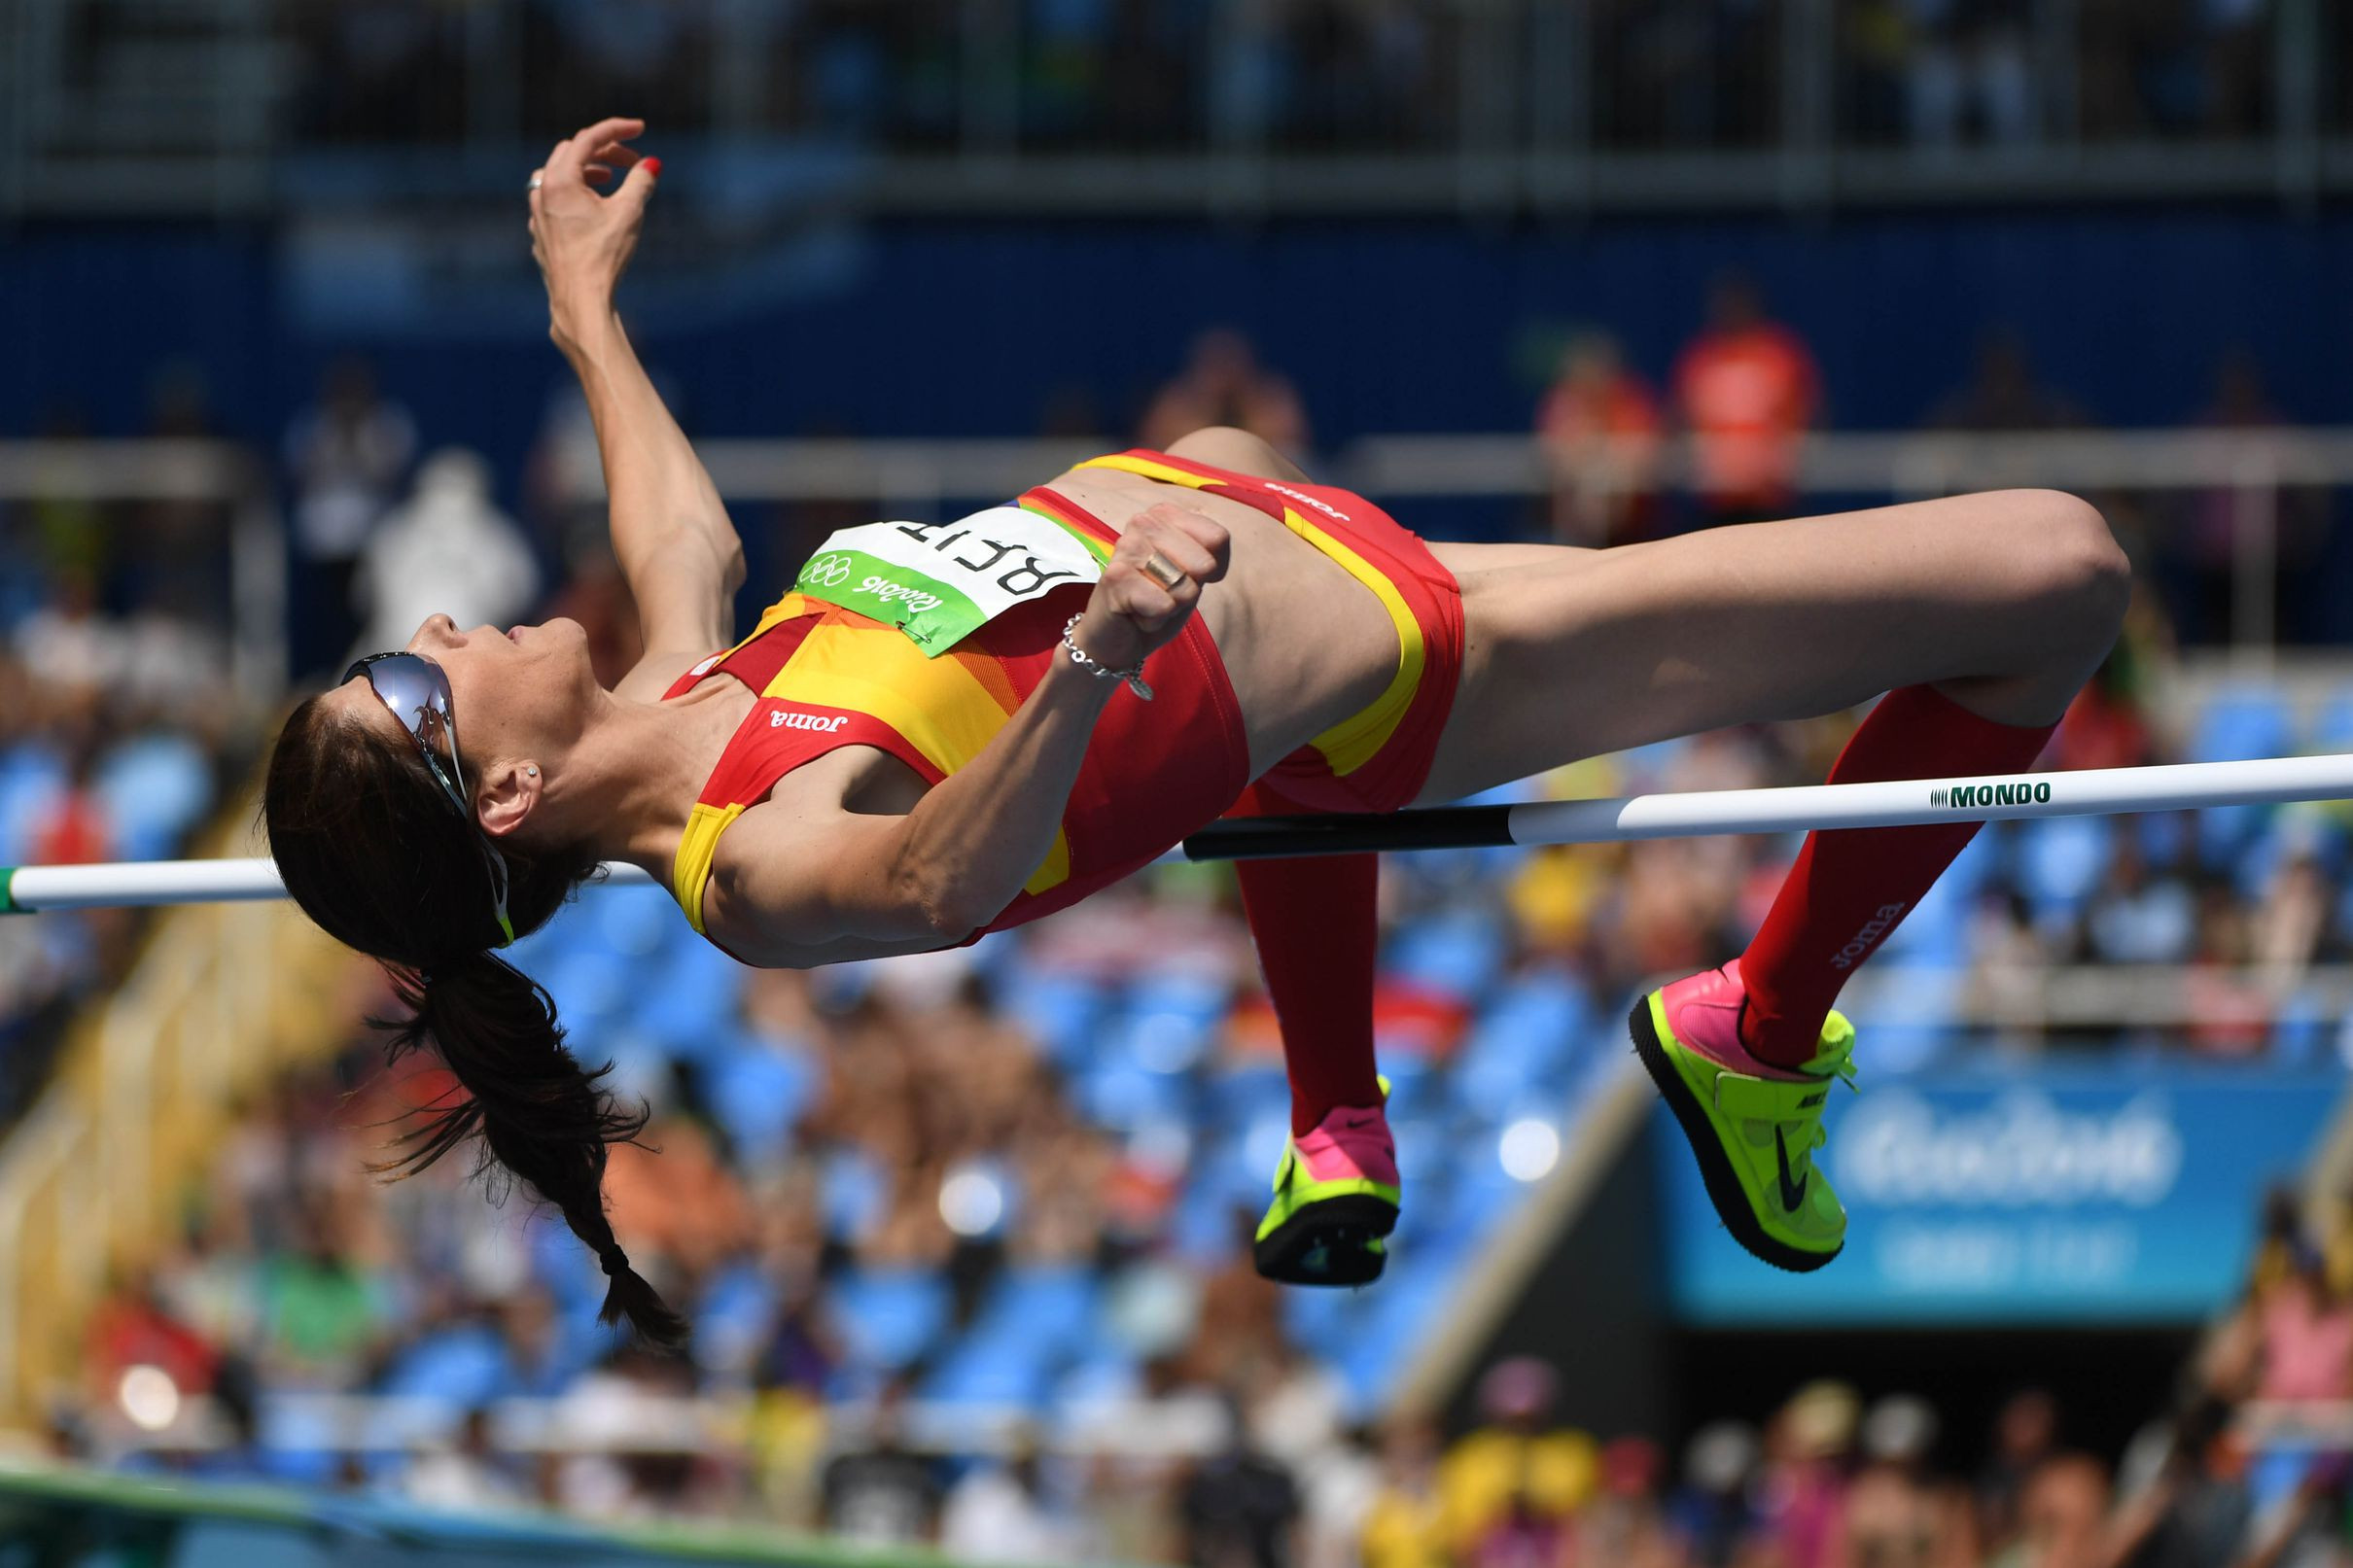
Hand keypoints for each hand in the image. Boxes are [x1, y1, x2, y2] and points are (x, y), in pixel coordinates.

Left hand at [528, 117, 659, 349]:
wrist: (580, 300)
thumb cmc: (604, 256)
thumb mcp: (629, 213)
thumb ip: (640, 183)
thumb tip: (651, 165)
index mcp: (561, 180)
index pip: (588, 139)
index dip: (616, 129)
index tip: (640, 129)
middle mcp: (542, 192)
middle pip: (571, 153)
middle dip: (603, 151)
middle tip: (631, 160)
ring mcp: (537, 214)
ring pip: (557, 175)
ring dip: (585, 170)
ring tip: (609, 180)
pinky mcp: (540, 234)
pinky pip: (552, 200)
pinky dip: (573, 193)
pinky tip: (590, 208)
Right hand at [1069, 504, 1230, 673]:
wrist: (1114, 638)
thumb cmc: (1156, 602)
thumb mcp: (1193, 576)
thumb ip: (1210, 556)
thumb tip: (1208, 563)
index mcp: (1164, 514)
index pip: (1218, 538)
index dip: (1214, 569)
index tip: (1188, 576)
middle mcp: (1143, 522)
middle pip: (1204, 563)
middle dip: (1190, 590)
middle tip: (1162, 593)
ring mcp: (1127, 547)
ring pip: (1184, 586)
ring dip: (1172, 606)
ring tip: (1148, 602)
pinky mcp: (1115, 576)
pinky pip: (1164, 605)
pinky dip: (1155, 620)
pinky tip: (1136, 614)